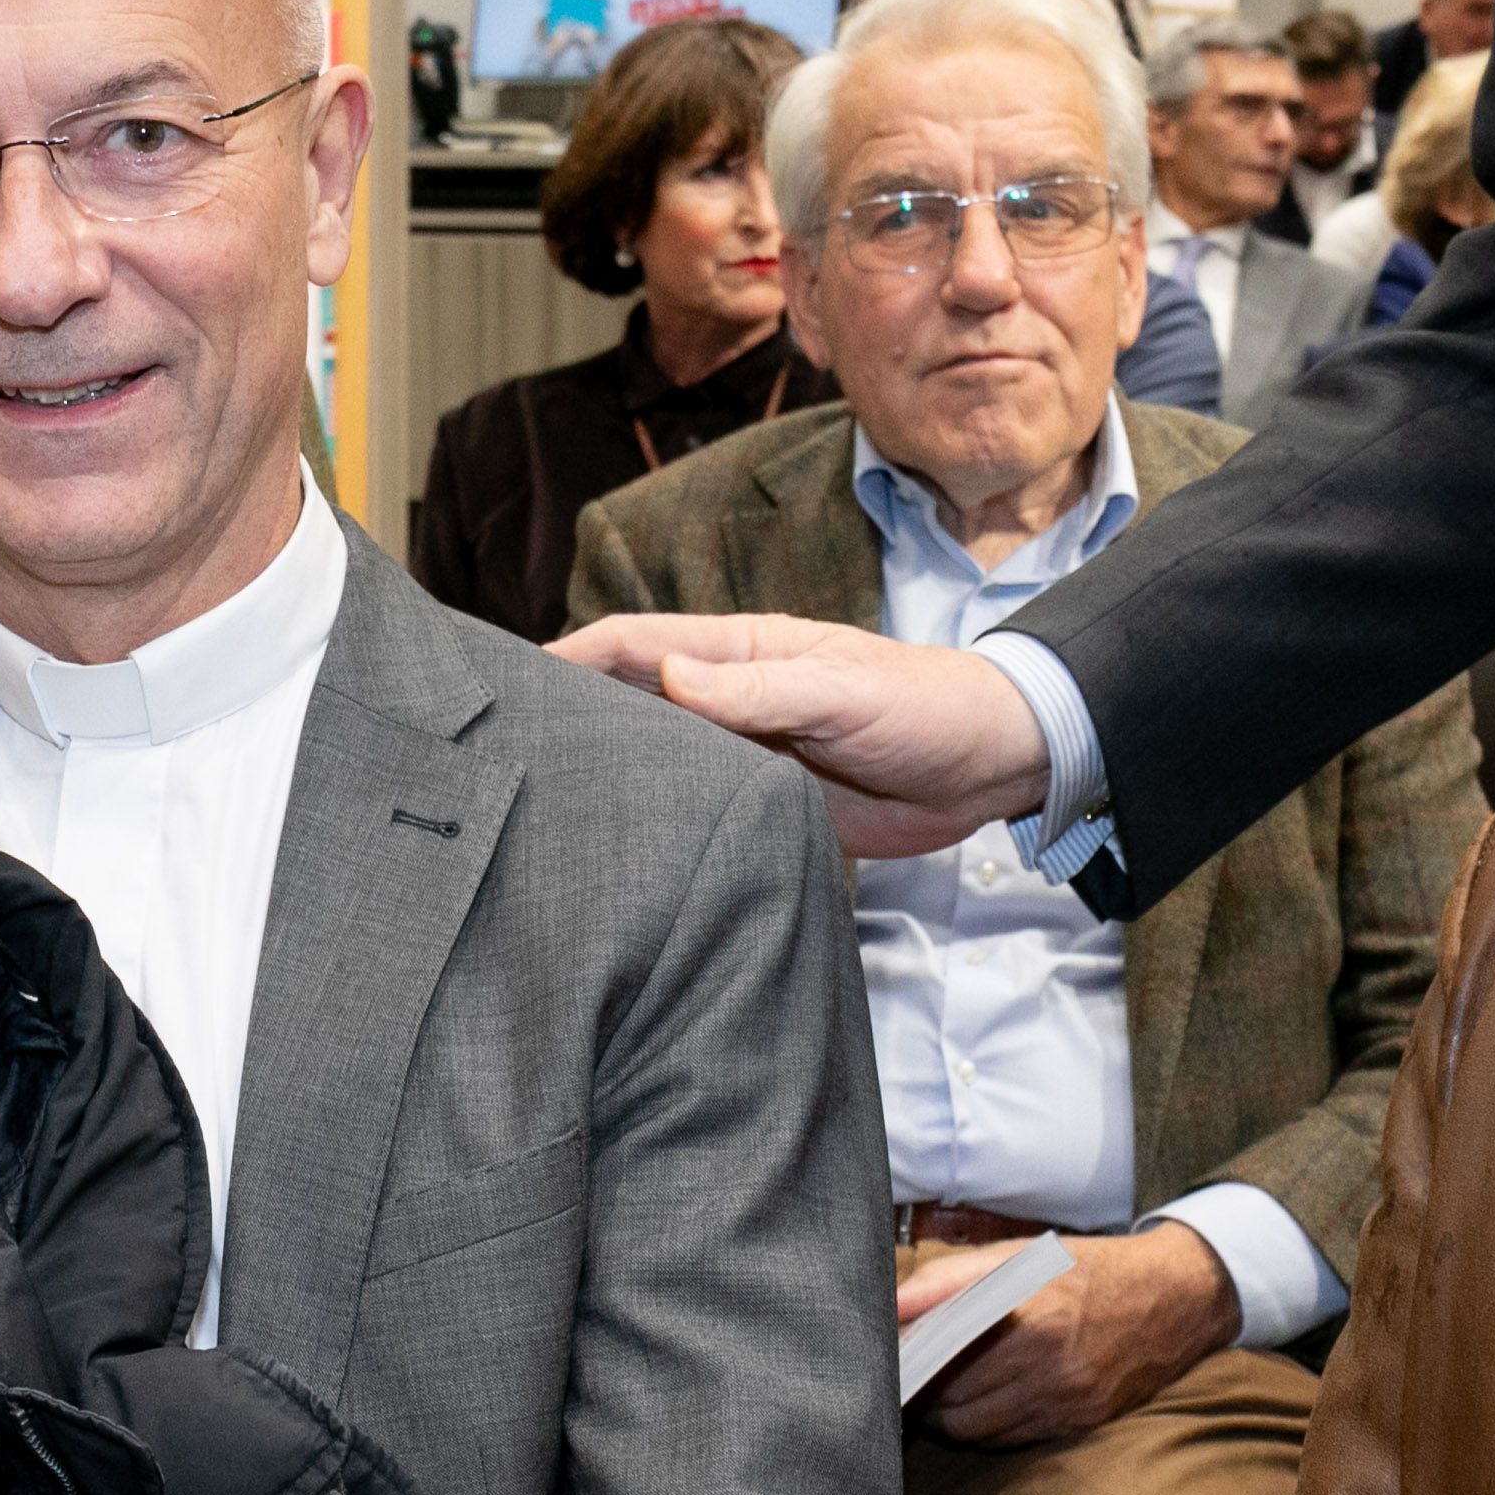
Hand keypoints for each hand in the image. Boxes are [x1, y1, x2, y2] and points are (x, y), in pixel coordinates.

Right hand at [547, 611, 1053, 859]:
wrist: (992, 766)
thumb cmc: (925, 707)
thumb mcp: (842, 692)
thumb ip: (758, 690)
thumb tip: (668, 676)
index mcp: (738, 652)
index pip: (630, 645)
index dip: (567, 656)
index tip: (506, 680)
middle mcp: (727, 700)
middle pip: (627, 702)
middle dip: (570, 718)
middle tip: (502, 755)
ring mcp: (741, 754)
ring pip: (655, 761)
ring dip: (609, 775)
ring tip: (539, 808)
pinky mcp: (763, 807)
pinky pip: (695, 812)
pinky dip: (656, 823)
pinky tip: (618, 849)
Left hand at [903, 1223, 1238, 1447]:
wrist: (1175, 1298)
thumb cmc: (1085, 1271)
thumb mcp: (1017, 1256)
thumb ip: (947, 1280)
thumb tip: (889, 1305)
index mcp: (1024, 1313)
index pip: (934, 1354)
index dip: (905, 1357)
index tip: (891, 1351)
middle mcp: (1044, 1362)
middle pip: (947, 1397)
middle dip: (921, 1385)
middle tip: (913, 1367)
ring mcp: (1062, 1399)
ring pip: (970, 1428)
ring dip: (945, 1413)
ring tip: (945, 1385)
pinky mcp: (1076, 1423)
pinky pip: (1005, 1439)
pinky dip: (982, 1426)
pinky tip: (984, 1399)